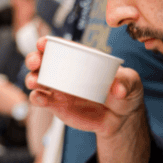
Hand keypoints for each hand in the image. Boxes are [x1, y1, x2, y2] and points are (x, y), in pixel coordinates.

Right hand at [25, 37, 145, 137]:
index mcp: (80, 59)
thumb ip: (127, 82)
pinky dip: (36, 98)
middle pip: (42, 61)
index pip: (61, 47)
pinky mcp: (56, 106)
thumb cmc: (125, 93)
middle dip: (33, 58)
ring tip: (34, 82)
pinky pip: (41, 100)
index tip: (43, 43)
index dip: (49, 43)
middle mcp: (65, 72)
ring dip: (31, 78)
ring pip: (37, 80)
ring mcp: (58, 89)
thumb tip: (118, 89)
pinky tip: (40, 98)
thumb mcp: (131, 83)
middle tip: (36, 61)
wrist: (120, 119)